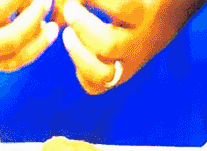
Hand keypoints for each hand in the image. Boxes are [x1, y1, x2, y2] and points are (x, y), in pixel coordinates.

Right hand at [59, 0, 203, 91]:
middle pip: (104, 75)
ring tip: (72, 2)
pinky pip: (121, 9)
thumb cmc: (145, 2)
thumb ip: (88, 22)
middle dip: (76, 50)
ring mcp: (147, 33)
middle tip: (67, 18)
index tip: (68, 38)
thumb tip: (54, 17)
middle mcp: (138, 52)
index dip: (80, 69)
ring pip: (110, 46)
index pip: (99, 85)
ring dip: (83, 25)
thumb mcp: (121, 19)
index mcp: (127, 57)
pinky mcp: (152, 12)